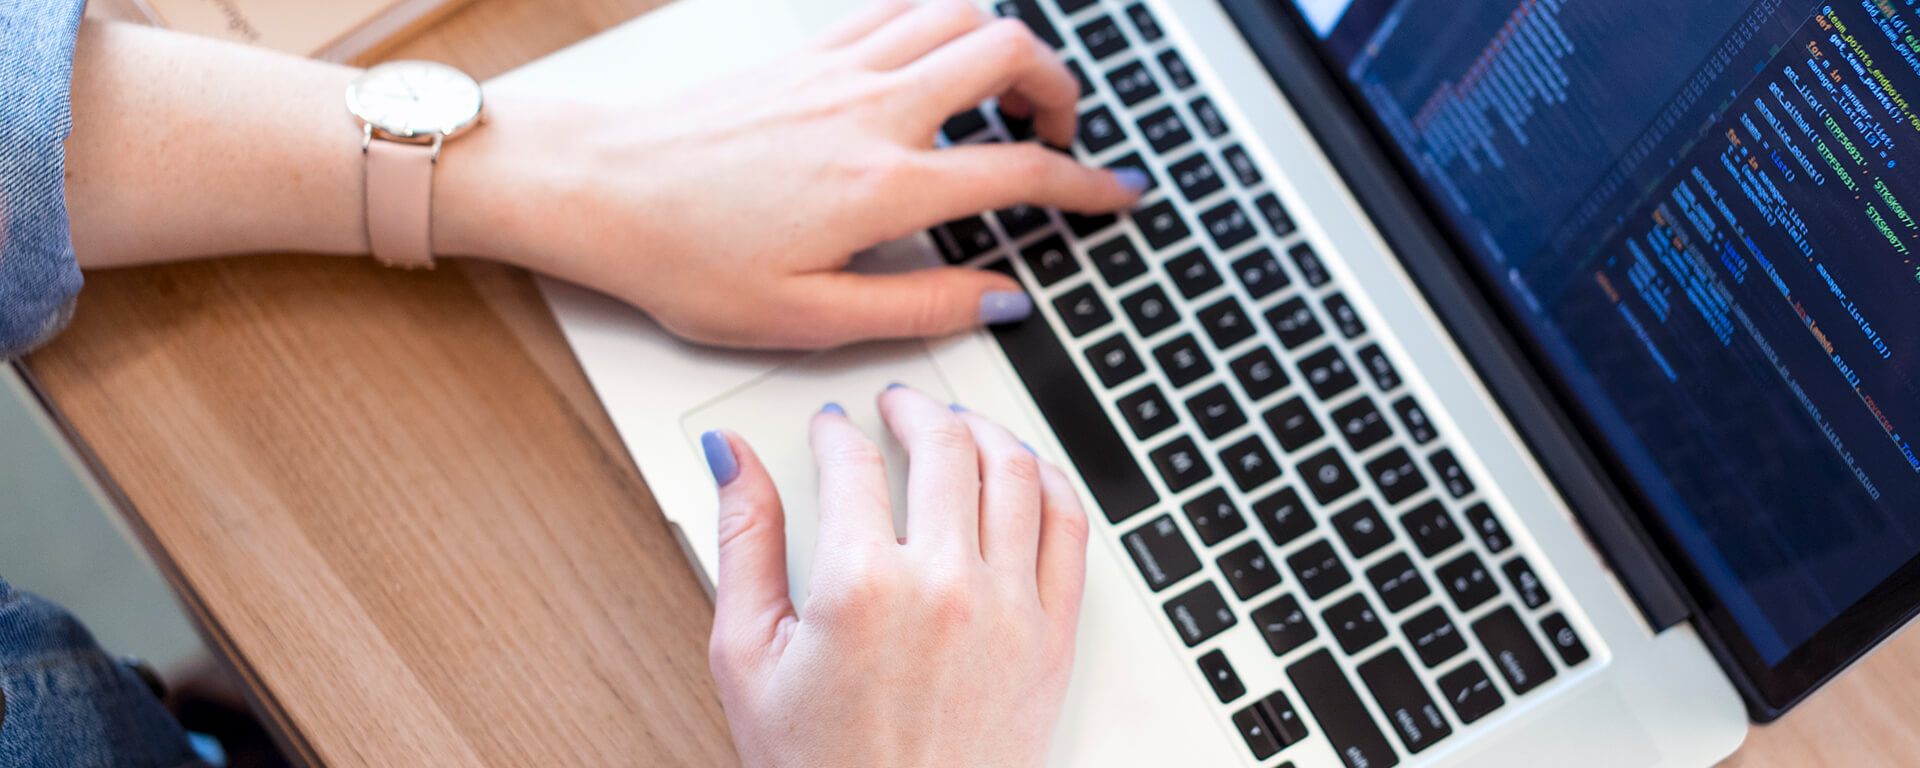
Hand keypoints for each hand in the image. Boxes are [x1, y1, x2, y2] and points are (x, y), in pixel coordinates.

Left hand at [438, 0, 1146, 348]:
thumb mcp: (807, 318)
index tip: (1118, 196)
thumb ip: (919, 305)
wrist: (596, 188)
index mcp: (882, 185)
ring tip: (1014, 95)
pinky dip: (943, 22)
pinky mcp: (806, 52)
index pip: (1020, 170)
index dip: (1088, 185)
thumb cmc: (683, 258)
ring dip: (1008, 45)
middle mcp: (870, 110)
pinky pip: (900, 7)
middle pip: (1008, 54)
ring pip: (960, 14)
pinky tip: (939, 60)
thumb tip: (1000, 299)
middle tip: (1067, 135)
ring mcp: (838, 69)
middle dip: (1062, 88)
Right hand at [700, 385, 1089, 766]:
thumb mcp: (748, 656)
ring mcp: (1010, 610)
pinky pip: (1070, 527)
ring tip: (960, 424)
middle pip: (944, 446)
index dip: (836, 431)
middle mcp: (946, 587)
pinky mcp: (1054, 638)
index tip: (832, 429)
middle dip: (914, 409)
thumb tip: (734, 457)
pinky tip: (1024, 472)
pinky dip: (1050, 481)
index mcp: (862, 587)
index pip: (853, 463)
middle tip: (897, 406)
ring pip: (1017, 472)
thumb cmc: (821, 767)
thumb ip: (744, 540)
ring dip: (985, 430)